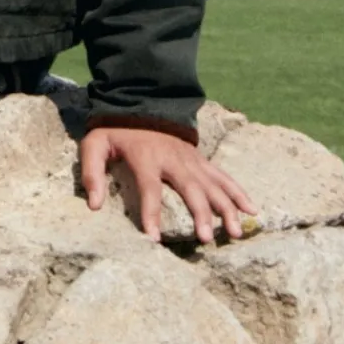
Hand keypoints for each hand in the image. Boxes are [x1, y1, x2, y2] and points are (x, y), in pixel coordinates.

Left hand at [80, 124, 256, 244]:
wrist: (142, 104)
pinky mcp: (201, 160)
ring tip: (236, 232)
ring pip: (214, 185)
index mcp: (146, 158)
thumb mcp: (94, 146)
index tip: (154, 238)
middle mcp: (174, 160)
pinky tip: (252, 210)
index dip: (151, 213)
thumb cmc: (116, 131)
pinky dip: (239, 193)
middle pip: (191, 189)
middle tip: (206, 239)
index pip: (150, 189)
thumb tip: (93, 206)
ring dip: (227, 208)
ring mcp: (192, 160)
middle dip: (201, 214)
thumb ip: (91, 173)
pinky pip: (223, 177)